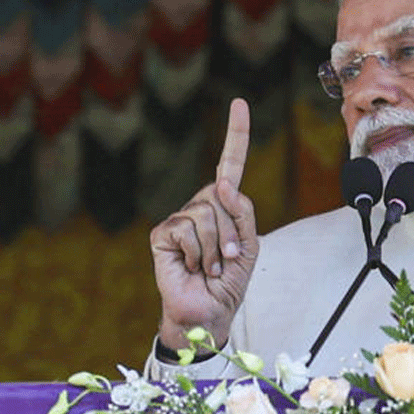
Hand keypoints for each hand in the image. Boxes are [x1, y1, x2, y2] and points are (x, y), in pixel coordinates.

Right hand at [150, 98, 258, 351]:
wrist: (209, 312)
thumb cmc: (230, 281)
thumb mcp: (250, 245)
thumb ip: (243, 212)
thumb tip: (222, 185)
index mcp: (223, 205)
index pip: (229, 164)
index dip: (236, 134)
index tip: (239, 102)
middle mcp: (200, 205)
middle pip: (224, 195)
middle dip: (234, 231)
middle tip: (229, 259)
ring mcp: (179, 218)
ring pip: (208, 212)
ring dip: (218, 246)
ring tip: (212, 266)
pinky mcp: (163, 234)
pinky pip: (188, 228)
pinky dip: (199, 252)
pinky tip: (193, 267)